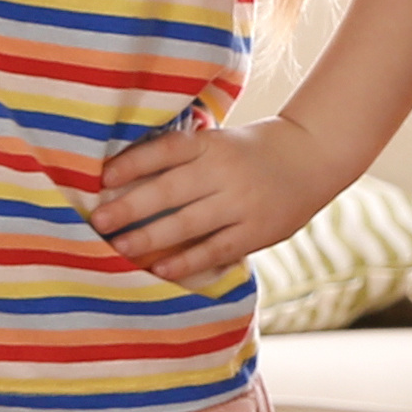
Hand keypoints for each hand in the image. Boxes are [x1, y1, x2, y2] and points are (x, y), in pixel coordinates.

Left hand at [88, 108, 344, 291]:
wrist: (313, 156)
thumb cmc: (251, 151)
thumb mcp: (219, 142)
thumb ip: (184, 157)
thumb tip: (125, 177)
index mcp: (212, 144)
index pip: (167, 150)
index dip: (133, 163)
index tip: (102, 178)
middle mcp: (224, 171)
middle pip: (170, 190)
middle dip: (130, 206)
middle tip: (98, 220)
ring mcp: (241, 202)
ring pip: (189, 223)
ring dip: (150, 237)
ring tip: (119, 247)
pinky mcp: (256, 231)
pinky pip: (215, 249)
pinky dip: (187, 260)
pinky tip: (162, 270)